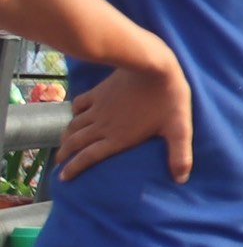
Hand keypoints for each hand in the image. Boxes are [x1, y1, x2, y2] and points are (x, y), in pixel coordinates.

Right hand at [58, 43, 191, 182]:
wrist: (152, 66)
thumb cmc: (168, 99)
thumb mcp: (179, 130)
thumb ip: (180, 156)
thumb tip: (181, 180)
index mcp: (118, 138)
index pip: (89, 157)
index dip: (74, 168)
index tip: (63, 178)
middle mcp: (103, 125)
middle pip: (76, 143)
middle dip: (65, 155)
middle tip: (58, 164)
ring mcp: (98, 108)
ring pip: (74, 125)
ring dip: (66, 137)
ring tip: (62, 145)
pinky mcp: (99, 92)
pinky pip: (79, 104)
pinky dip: (73, 113)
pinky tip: (74, 116)